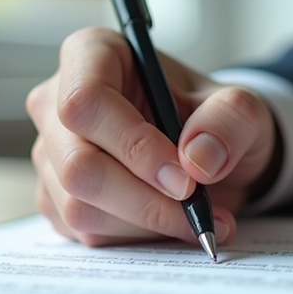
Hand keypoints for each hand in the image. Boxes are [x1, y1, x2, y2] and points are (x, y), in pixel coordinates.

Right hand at [26, 27, 278, 245]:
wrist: (206, 154)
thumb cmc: (212, 119)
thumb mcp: (241, 109)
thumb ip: (230, 121)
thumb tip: (198, 159)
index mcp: (92, 55)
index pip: (87, 100)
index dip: (133, 145)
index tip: (184, 178)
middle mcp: (57, 102)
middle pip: (78, 164)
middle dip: (144, 199)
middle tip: (197, 208)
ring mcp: (51, 154)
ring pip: (79, 206)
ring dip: (146, 223)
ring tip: (197, 218)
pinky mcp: (55, 198)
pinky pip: (85, 233)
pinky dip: (136, 238)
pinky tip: (170, 224)